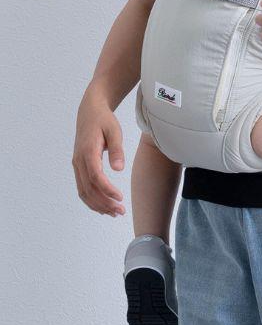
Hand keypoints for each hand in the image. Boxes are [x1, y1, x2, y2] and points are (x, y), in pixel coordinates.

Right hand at [72, 90, 125, 216]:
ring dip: (98, 205)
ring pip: (84, 191)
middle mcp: (79, 161)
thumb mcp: (114, 130)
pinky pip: (83, 188)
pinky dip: (92, 200)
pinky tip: (104, 206)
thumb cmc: (104, 120)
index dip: (107, 189)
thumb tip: (119, 169)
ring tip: (115, 213)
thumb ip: (117, 149)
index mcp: (88, 151)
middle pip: (89, 188)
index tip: (120, 198)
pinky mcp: (79, 167)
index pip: (95, 176)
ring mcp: (77, 165)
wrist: (90, 112)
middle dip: (104, 203)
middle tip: (121, 211)